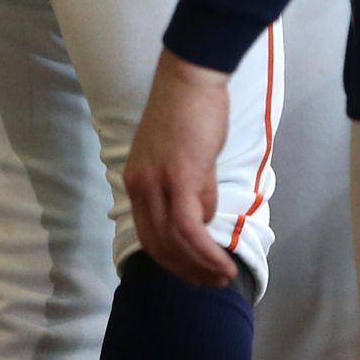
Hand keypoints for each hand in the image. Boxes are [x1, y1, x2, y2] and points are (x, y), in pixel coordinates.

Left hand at [125, 49, 238, 287]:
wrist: (191, 76)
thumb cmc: (189, 108)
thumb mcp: (179, 154)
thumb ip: (188, 185)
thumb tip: (203, 216)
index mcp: (136, 180)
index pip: (148, 234)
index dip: (171, 260)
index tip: (193, 272)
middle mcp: (140, 186)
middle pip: (158, 246)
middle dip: (186, 271)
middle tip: (211, 283)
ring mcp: (158, 183)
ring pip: (175, 243)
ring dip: (201, 266)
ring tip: (224, 276)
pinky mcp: (180, 178)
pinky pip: (191, 228)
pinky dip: (206, 252)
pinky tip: (222, 262)